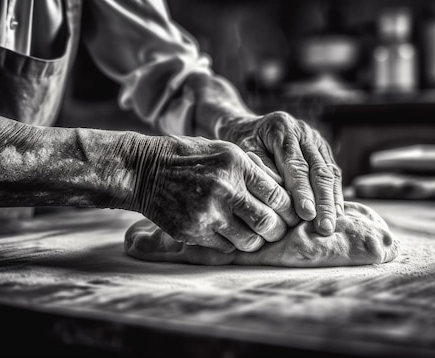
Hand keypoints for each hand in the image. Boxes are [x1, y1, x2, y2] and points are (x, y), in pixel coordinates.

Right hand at [132, 135, 298, 252]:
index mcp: (236, 165)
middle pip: (268, 223)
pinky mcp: (192, 231)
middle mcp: (224, 189)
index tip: (289, 214)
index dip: (289, 210)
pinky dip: (231, 244)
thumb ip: (253, 171)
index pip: (278, 196)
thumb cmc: (190, 158)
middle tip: (276, 230)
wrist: (145, 170)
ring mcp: (207, 213)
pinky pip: (225, 248)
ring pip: (249, 241)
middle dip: (277, 230)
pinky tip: (226, 232)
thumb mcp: (225, 151)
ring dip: (255, 240)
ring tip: (253, 234)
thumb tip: (285, 193)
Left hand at [219, 112, 342, 235]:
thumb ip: (262, 171)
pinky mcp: (322, 149)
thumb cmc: (240, 143)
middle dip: (323, 201)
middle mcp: (303, 131)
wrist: (247, 126)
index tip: (306, 214)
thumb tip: (282, 196)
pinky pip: (333, 172)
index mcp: (282, 129)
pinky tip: (336, 213)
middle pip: (319, 170)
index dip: (302, 191)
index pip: (296, 166)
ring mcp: (316, 139)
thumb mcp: (242, 151)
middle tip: (325, 228)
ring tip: (332, 225)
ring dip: (332, 200)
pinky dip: (335, 193)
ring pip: (330, 172)